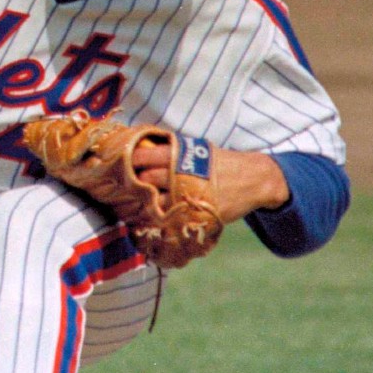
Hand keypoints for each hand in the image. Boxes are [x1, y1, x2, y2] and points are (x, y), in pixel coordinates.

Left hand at [133, 142, 289, 223]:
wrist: (252, 178)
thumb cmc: (218, 162)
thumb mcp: (196, 149)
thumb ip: (170, 152)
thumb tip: (139, 153)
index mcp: (179, 154)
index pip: (143, 156)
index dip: (128, 163)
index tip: (119, 168)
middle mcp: (181, 174)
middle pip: (145, 181)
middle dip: (132, 187)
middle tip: (122, 192)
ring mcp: (189, 196)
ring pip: (155, 204)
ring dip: (142, 207)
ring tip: (132, 209)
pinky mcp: (196, 214)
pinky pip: (170, 221)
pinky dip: (158, 222)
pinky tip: (150, 223)